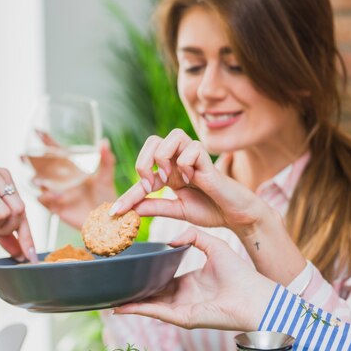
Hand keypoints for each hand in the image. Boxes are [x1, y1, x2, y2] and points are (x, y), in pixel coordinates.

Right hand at [36, 139, 116, 228]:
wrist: (107, 219)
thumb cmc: (105, 196)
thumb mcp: (106, 177)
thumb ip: (106, 160)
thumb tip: (104, 141)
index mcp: (70, 169)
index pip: (55, 152)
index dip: (47, 141)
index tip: (38, 131)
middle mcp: (60, 180)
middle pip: (41, 167)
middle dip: (30, 160)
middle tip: (23, 155)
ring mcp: (57, 193)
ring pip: (39, 184)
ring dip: (37, 180)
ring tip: (39, 180)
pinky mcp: (57, 208)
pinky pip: (45, 202)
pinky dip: (48, 198)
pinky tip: (58, 195)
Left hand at [111, 129, 265, 234]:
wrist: (234, 215)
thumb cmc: (209, 210)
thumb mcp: (177, 210)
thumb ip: (155, 207)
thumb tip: (131, 210)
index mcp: (169, 171)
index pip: (143, 173)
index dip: (128, 194)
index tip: (116, 212)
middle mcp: (179, 160)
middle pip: (152, 140)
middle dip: (143, 162)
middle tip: (150, 186)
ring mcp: (193, 157)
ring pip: (172, 136)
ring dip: (164, 157)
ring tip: (170, 179)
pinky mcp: (208, 160)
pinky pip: (192, 148)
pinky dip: (186, 164)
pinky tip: (193, 179)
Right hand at [114, 227, 275, 331]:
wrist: (254, 296)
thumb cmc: (240, 273)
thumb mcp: (213, 245)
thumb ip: (193, 236)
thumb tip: (171, 239)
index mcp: (189, 282)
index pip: (161, 279)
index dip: (146, 275)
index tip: (130, 268)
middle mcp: (183, 296)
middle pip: (152, 294)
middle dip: (133, 292)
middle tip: (113, 285)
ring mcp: (181, 308)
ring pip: (149, 305)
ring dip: (130, 303)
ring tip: (110, 298)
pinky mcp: (183, 318)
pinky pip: (156, 312)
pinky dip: (138, 310)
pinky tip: (122, 306)